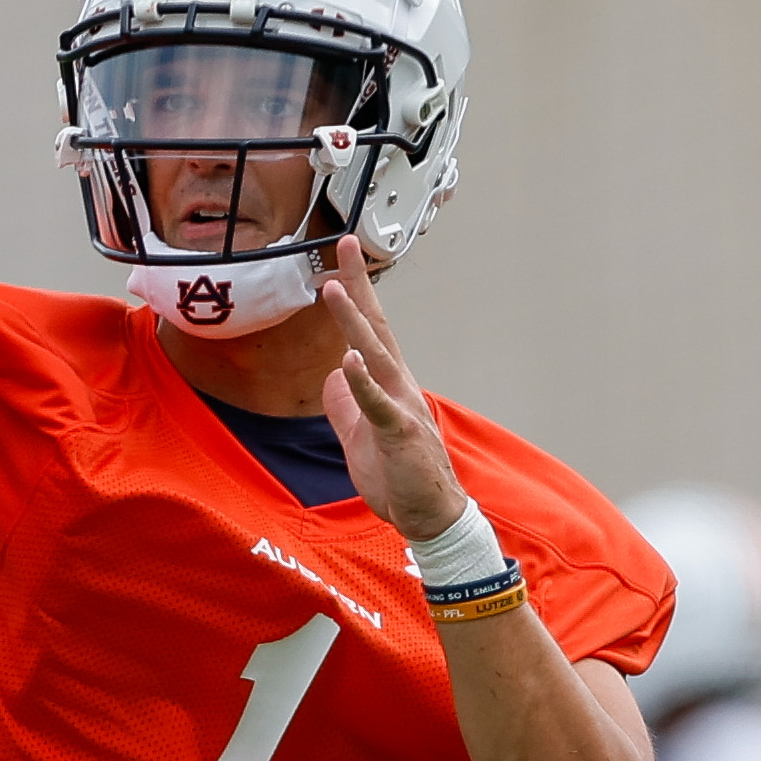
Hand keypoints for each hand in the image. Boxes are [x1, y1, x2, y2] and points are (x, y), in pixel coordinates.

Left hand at [310, 243, 470, 545]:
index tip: (342, 258)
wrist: (428, 515)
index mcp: (387, 383)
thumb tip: (332, 377)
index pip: (368, 330)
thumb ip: (346, 405)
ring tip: (333, 290)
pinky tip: (349, 362)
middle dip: (360, 286)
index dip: (355, 294)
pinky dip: (364, 384)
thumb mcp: (360, 436)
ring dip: (354, 323)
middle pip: (376, 327)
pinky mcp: (399, 435)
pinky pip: (378, 406)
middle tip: (347, 244)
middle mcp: (397, 385)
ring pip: (375, 357)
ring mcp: (401, 407)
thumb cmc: (399, 476)